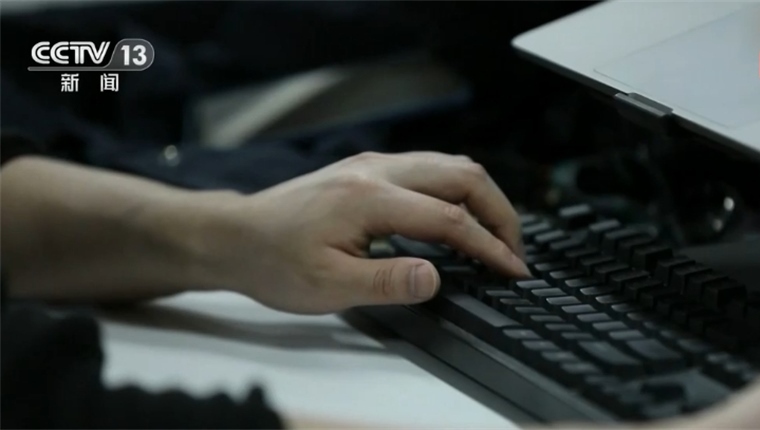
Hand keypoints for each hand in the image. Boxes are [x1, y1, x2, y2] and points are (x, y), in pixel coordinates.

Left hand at [216, 151, 528, 313]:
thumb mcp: (327, 286)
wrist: (236, 236)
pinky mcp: (369, 170)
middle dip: (499, 212)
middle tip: (514, 249)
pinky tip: (461, 218)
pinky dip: (459, 191)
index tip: (512, 269)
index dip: (488, 245)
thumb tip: (436, 278)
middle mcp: (376, 171)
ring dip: (482, 197)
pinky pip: (431, 168)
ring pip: (450, 165)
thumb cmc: (273, 261)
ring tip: (496, 235)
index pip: (449, 218)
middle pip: (463, 175)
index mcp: (369, 198)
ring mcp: (373, 166)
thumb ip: (387, 282)